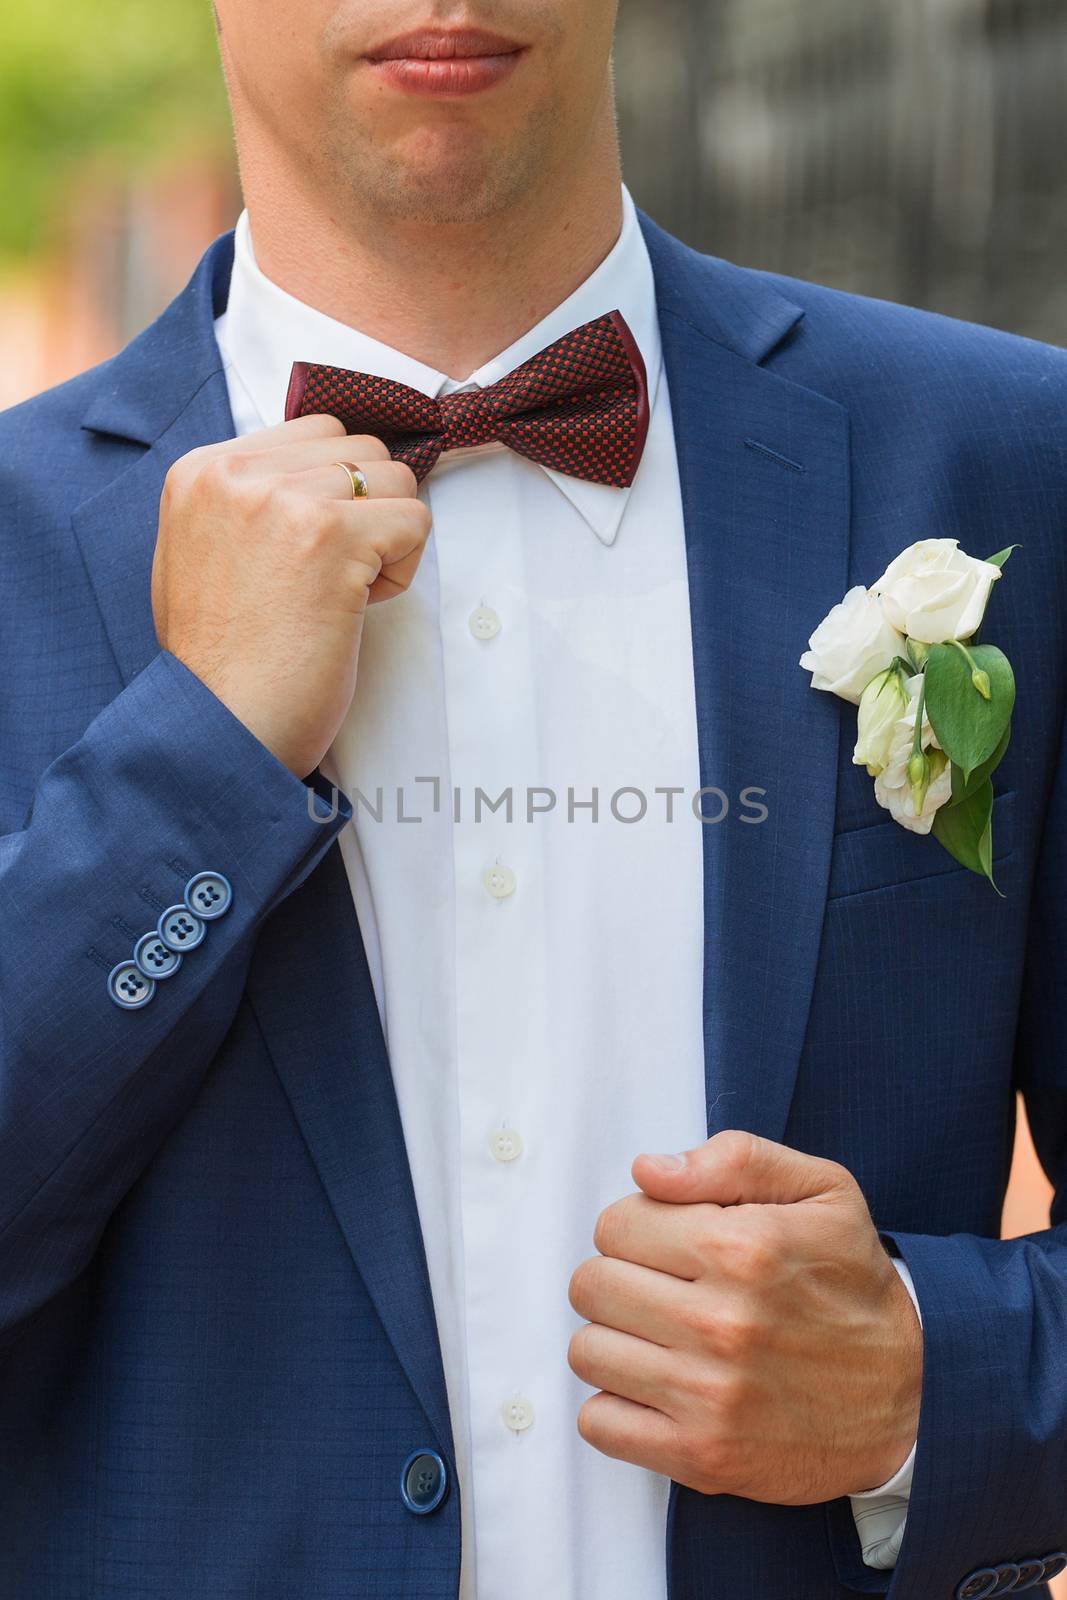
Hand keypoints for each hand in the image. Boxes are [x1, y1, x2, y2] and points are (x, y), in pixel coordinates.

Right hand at [152, 413, 431, 776]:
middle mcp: (237, 474)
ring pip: (395, 479)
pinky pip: (415, 520)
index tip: (308, 553)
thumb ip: (247, 501)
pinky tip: (359, 607)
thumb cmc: (223, 661)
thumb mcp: (202, 554)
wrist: (221, 725)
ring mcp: (285, 500)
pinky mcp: (332, 536)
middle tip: (333, 575)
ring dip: (387, 539)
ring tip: (344, 593)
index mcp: (202, 471)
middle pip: (360, 447)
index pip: (313, 432)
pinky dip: (403, 569)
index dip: (335, 492)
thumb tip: (321, 471)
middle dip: (367, 509)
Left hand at [567, 1130, 921, 1504]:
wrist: (914, 1396)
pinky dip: (616, 1407)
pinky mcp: (703, 1456)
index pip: (616, 1224)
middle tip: (662, 1290)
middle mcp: (722, 1322)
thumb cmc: (855, 1286)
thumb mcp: (821, 1191)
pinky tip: (658, 1389)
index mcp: (743, 1247)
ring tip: (660, 1339)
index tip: (669, 1244)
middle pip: (591, 1285)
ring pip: (587, 1351)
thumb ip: (734, 1160)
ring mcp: (710, 1395)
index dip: (637, 1227)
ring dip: (615, 1341)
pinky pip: (599, 1423)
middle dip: (620, 1279)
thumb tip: (649, 1170)